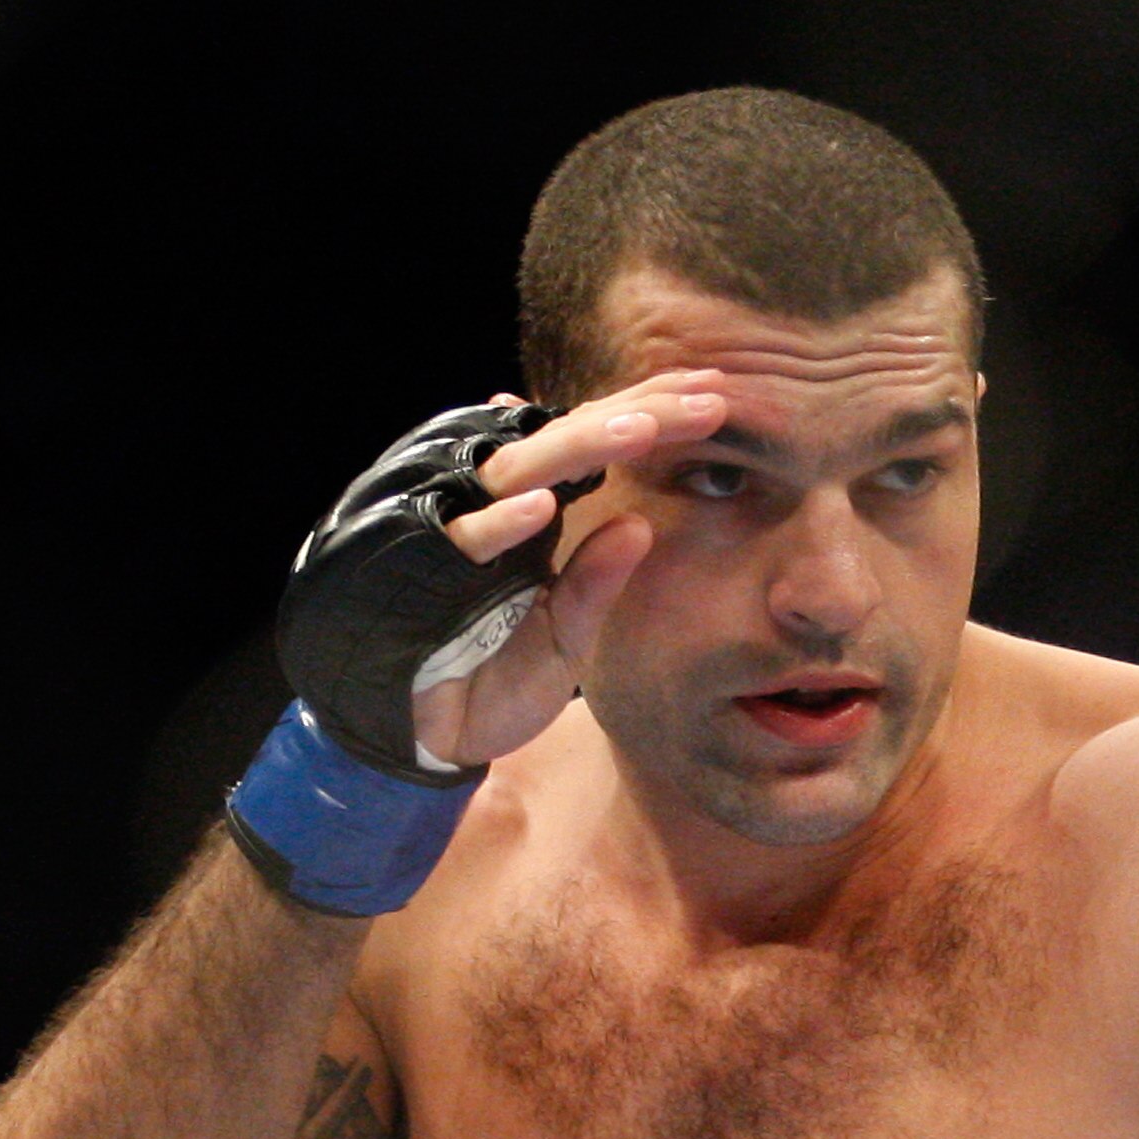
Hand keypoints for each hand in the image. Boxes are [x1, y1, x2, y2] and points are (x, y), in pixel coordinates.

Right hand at [410, 373, 726, 766]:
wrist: (432, 740)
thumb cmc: (498, 679)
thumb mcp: (567, 633)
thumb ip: (596, 580)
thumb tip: (638, 521)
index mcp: (532, 515)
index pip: (592, 446)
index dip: (650, 417)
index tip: (717, 398)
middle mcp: (496, 509)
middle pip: (565, 440)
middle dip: (637, 415)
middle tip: (709, 399)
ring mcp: (457, 533)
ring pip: (517, 469)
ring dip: (580, 446)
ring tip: (646, 429)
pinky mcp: (421, 571)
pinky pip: (463, 539)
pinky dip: (502, 522)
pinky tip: (546, 506)